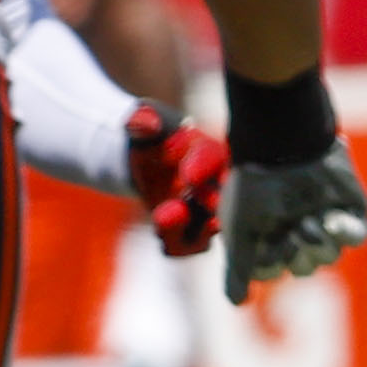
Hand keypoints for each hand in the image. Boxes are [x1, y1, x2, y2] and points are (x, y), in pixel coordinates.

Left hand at [124, 101, 228, 257]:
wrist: (151, 162)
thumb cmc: (155, 138)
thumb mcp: (144, 123)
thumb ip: (144, 121)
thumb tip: (144, 122)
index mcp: (210, 152)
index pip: (213, 157)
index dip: (203, 167)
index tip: (188, 176)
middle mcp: (218, 184)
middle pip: (222, 198)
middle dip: (207, 206)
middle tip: (184, 206)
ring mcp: (208, 211)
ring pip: (208, 228)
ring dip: (187, 230)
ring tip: (162, 220)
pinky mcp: (194, 231)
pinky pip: (191, 246)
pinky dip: (177, 245)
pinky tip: (163, 237)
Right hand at [219, 143, 366, 303]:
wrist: (285, 146)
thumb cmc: (254, 187)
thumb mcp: (238, 230)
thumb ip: (238, 268)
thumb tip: (237, 304)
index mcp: (267, 234)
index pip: (273, 269)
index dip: (270, 264)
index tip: (264, 247)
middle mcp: (296, 229)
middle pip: (305, 268)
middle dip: (296, 255)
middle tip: (290, 233)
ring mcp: (324, 220)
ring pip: (330, 255)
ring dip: (318, 242)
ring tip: (308, 221)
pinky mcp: (350, 210)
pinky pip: (356, 236)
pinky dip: (346, 234)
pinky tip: (331, 222)